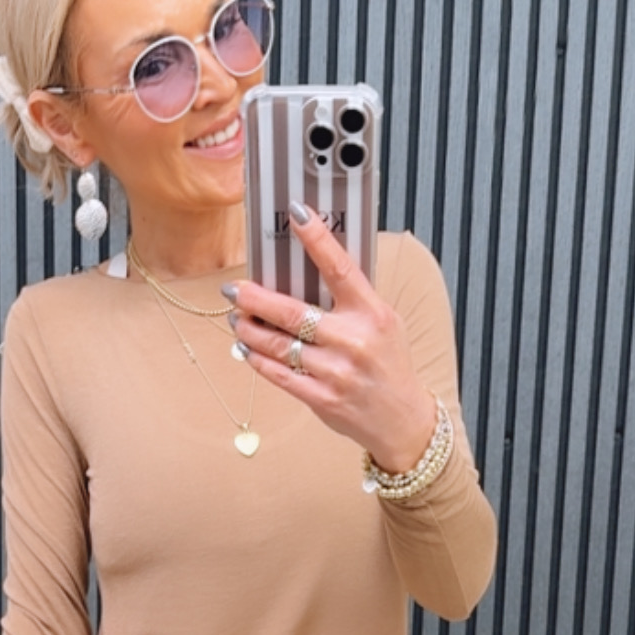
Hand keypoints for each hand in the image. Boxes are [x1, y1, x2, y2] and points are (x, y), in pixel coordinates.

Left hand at [227, 204, 437, 471]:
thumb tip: (306, 270)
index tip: (296, 214)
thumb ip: (352, 300)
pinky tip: (245, 347)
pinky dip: (256, 359)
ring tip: (237, 317)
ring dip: (249, 329)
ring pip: (278, 345)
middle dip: (255, 298)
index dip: (318, 239)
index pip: (340, 269)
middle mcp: (353, 342)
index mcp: (372, 315)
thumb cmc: (389, 364)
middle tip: (233, 288)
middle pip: (292, 312)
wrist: (402, 420)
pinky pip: (278, 375)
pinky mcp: (321, 399)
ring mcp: (335, 373)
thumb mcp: (385, 322)